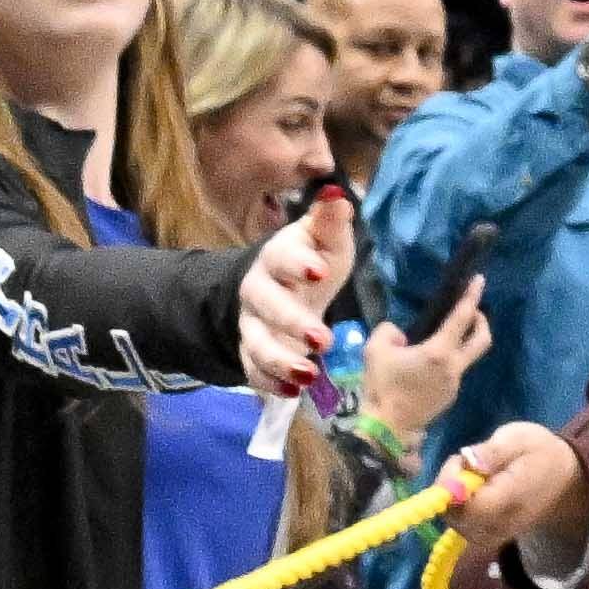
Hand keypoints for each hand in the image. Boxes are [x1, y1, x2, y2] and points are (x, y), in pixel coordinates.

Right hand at [236, 189, 354, 401]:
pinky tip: (292, 393)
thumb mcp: (325, 242)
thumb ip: (330, 223)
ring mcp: (252, 324)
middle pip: (266, 305)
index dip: (298, 264)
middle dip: (291, 321)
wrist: (278, 289)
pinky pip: (254, 372)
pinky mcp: (253, 354)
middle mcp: (258, 290)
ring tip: (309, 374)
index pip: (281, 257)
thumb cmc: (310, 262)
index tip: (320, 272)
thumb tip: (336, 195)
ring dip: (281, 360)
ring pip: (257, 343)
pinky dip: (270, 384)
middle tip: (322, 339)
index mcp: (277, 257)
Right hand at [345, 270, 497, 456]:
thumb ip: (389, 331)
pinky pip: (454, 371)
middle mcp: (454, 367)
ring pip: (468, 357)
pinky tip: (427, 362)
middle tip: (470, 311)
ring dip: (462, 342)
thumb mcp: (375, 350)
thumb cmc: (381, 387)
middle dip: (480, 321)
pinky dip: (448, 360)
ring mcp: (454, 384)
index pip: (462, 318)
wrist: (385, 429)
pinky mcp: (449, 397)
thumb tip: (402, 335)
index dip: (471, 296)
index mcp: (439, 352)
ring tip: (440, 336)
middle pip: (482, 339)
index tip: (479, 280)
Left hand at [433, 426, 588, 568]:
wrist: (565, 479)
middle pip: (458, 520)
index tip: (460, 460)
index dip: (452, 487)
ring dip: (452, 499)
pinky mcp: (492, 537)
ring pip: (457, 525)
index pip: (472, 507)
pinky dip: (459, 509)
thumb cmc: (540, 453)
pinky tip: (471, 491)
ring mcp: (497, 534)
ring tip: (469, 475)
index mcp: (512, 497)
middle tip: (463, 463)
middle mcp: (503, 524)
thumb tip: (469, 461)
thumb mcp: (520, 438)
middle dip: (449, 491)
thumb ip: (494, 450)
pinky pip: (465, 528)